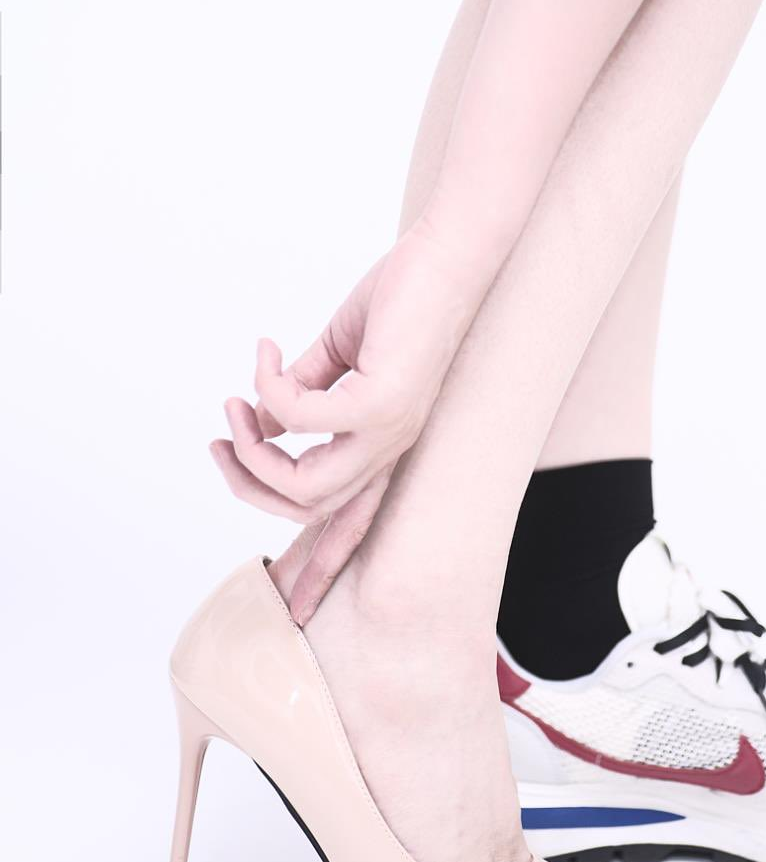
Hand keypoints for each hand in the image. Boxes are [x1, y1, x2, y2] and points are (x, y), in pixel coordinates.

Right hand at [210, 220, 477, 621]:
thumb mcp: (341, 353)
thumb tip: (264, 420)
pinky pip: (301, 418)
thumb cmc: (401, 297)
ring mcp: (390, 429)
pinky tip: (265, 352)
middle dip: (249, 482)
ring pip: (304, 483)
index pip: (353, 524)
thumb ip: (303, 391)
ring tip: (234, 402)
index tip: (291, 606)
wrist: (448, 254)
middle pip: (307, 507)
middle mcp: (392, 448)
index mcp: (386, 443)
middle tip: (220, 436)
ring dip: (254, 447)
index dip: (320, 566)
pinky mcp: (383, 400)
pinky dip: (268, 388)